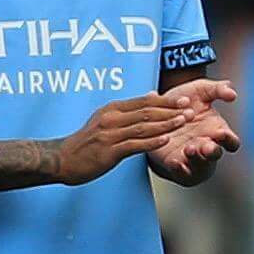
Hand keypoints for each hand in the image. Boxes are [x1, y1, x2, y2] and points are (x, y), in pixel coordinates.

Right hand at [57, 88, 218, 184]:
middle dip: (171, 110)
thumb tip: (152, 94)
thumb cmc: (87, 141)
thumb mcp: (106, 118)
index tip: (185, 99)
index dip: (166, 100)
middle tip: (191, 108)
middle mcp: (111, 118)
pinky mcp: (109, 151)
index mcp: (112, 109)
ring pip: (144, 127)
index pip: (144, 101)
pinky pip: (134, 145)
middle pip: (147, 111)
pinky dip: (152, 141)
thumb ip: (130, 109)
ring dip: (166, 123)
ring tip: (184, 121)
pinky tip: (166, 139)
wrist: (61, 159)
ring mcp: (110, 134)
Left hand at [151, 77, 241, 183]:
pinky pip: (181, 172)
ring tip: (188, 148)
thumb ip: (218, 89)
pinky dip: (179, 169)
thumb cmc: (183, 102)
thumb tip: (233, 94)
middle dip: (212, 151)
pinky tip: (175, 161)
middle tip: (206, 145)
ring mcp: (191, 156)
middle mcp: (206, 145)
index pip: (231, 141)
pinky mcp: (175, 162)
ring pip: (199, 165)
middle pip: (216, 154)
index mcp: (216, 131)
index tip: (222, 133)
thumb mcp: (201, 90)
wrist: (154, 111)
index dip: (229, 140)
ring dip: (196, 159)